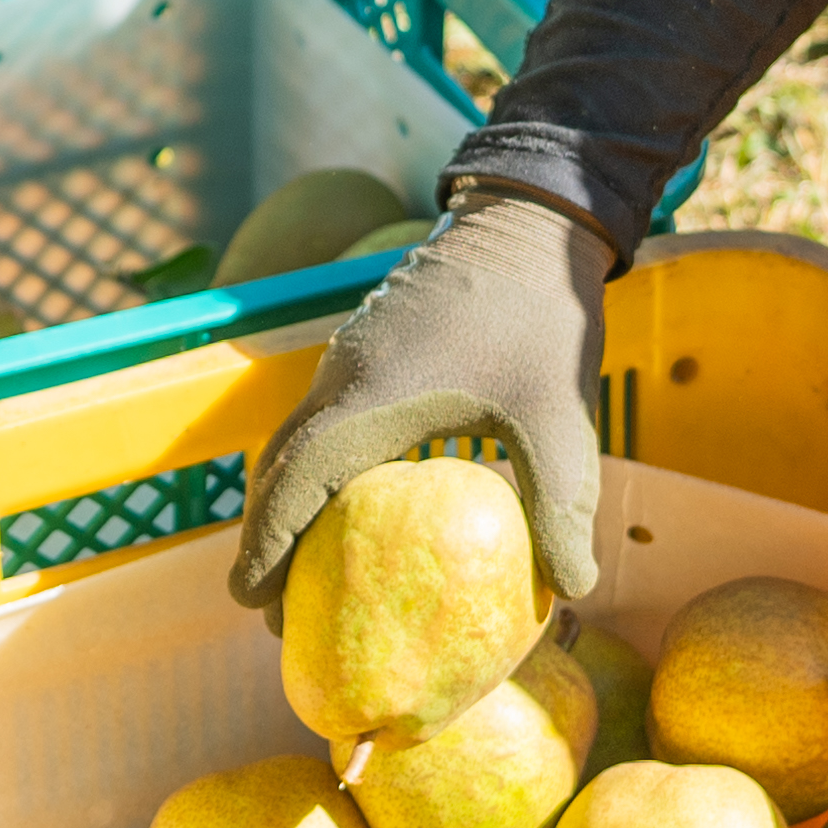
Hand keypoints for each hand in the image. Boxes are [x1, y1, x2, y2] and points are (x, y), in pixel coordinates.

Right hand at [223, 187, 614, 609]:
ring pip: (296, 442)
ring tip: (305, 569)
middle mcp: (343, 377)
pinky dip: (316, 471)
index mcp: (372, 398)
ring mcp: (350, 357)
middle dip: (269, 542)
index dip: (265, 546)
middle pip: (279, 469)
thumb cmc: (540, 314)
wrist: (530, 217)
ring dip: (289, 504)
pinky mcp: (368, 347)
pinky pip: (322, 420)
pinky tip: (352, 504)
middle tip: (278, 610)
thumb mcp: (558, 415)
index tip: (251, 603)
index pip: (293, 482)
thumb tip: (576, 590)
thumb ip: (560, 501)